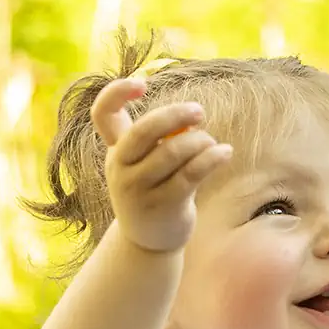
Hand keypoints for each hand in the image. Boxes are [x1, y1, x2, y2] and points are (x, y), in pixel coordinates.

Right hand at [92, 76, 235, 254]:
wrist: (147, 243)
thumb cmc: (151, 190)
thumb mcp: (142, 163)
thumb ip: (159, 137)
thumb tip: (191, 118)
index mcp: (115, 151)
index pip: (102, 113)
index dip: (117, 92)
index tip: (142, 85)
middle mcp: (120, 170)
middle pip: (144, 130)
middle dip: (176, 114)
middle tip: (199, 112)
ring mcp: (139, 191)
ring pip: (175, 151)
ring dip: (201, 141)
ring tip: (212, 144)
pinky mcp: (164, 206)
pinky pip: (193, 173)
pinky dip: (213, 157)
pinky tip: (225, 152)